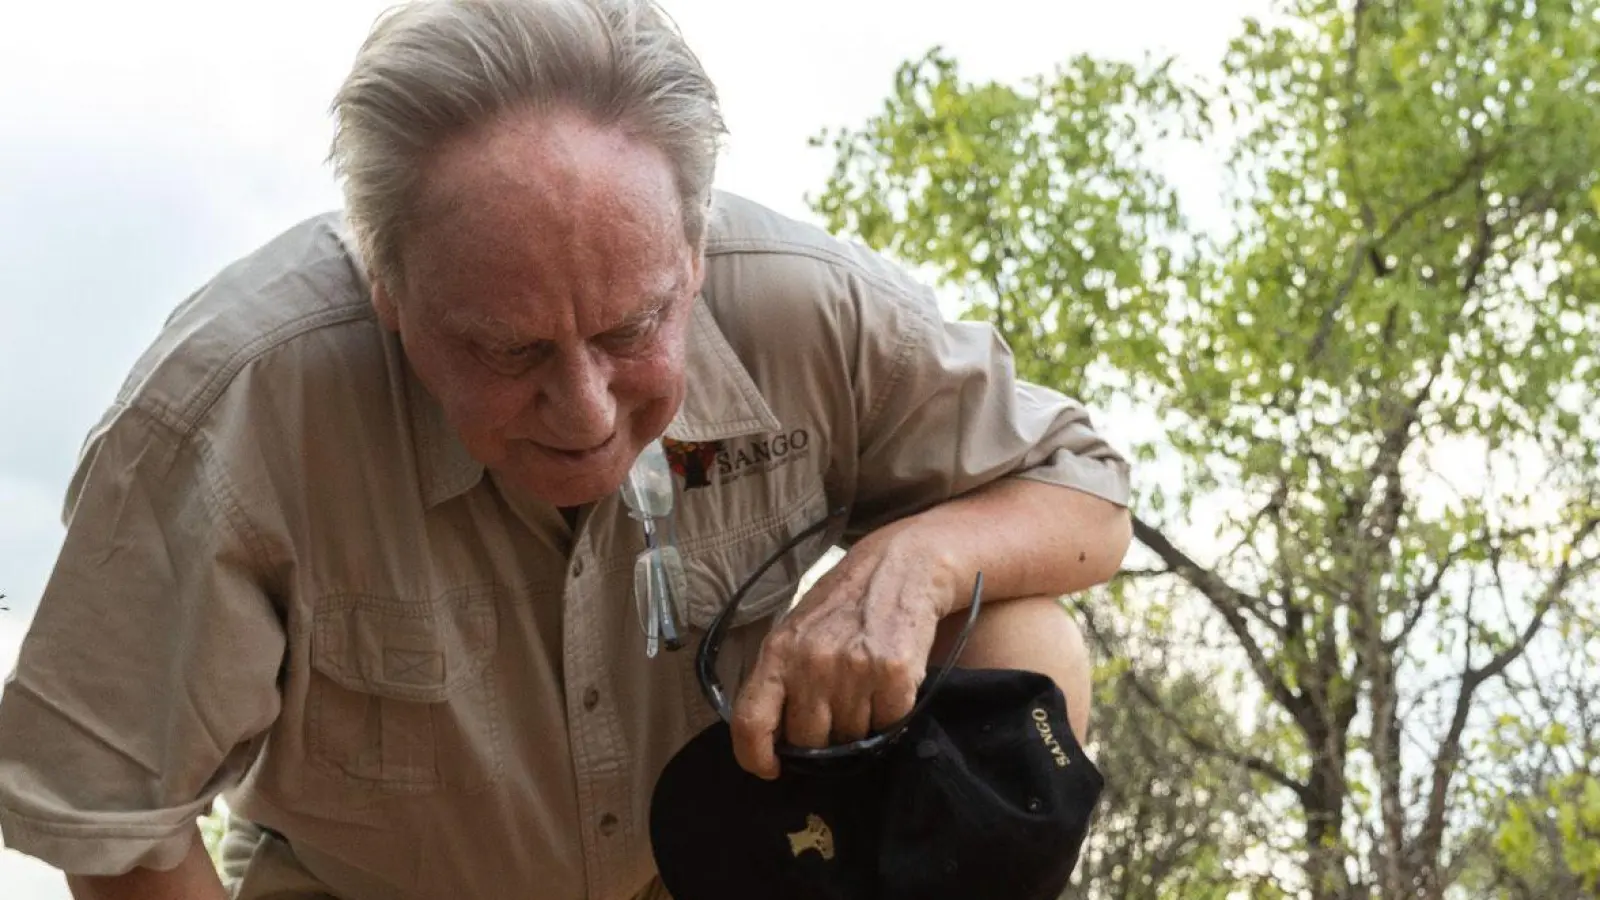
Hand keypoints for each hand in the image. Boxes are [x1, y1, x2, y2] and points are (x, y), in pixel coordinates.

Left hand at [728, 526, 963, 778]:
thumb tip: (773, 740)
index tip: (771, 768)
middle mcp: (812, 663)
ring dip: (859, 726)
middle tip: (836, 711)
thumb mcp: (797, 631)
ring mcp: (854, 670)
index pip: (751, 722)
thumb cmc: (844, 603)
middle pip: (808, 742)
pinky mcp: (893, 674)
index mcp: (779, 652)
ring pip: (851, 740)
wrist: (902, 565)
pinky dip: (890, 716)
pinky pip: (888, 726)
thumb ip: (781, 680)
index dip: (755, 757)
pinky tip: (889, 686)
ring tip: (865, 688)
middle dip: (821, 738)